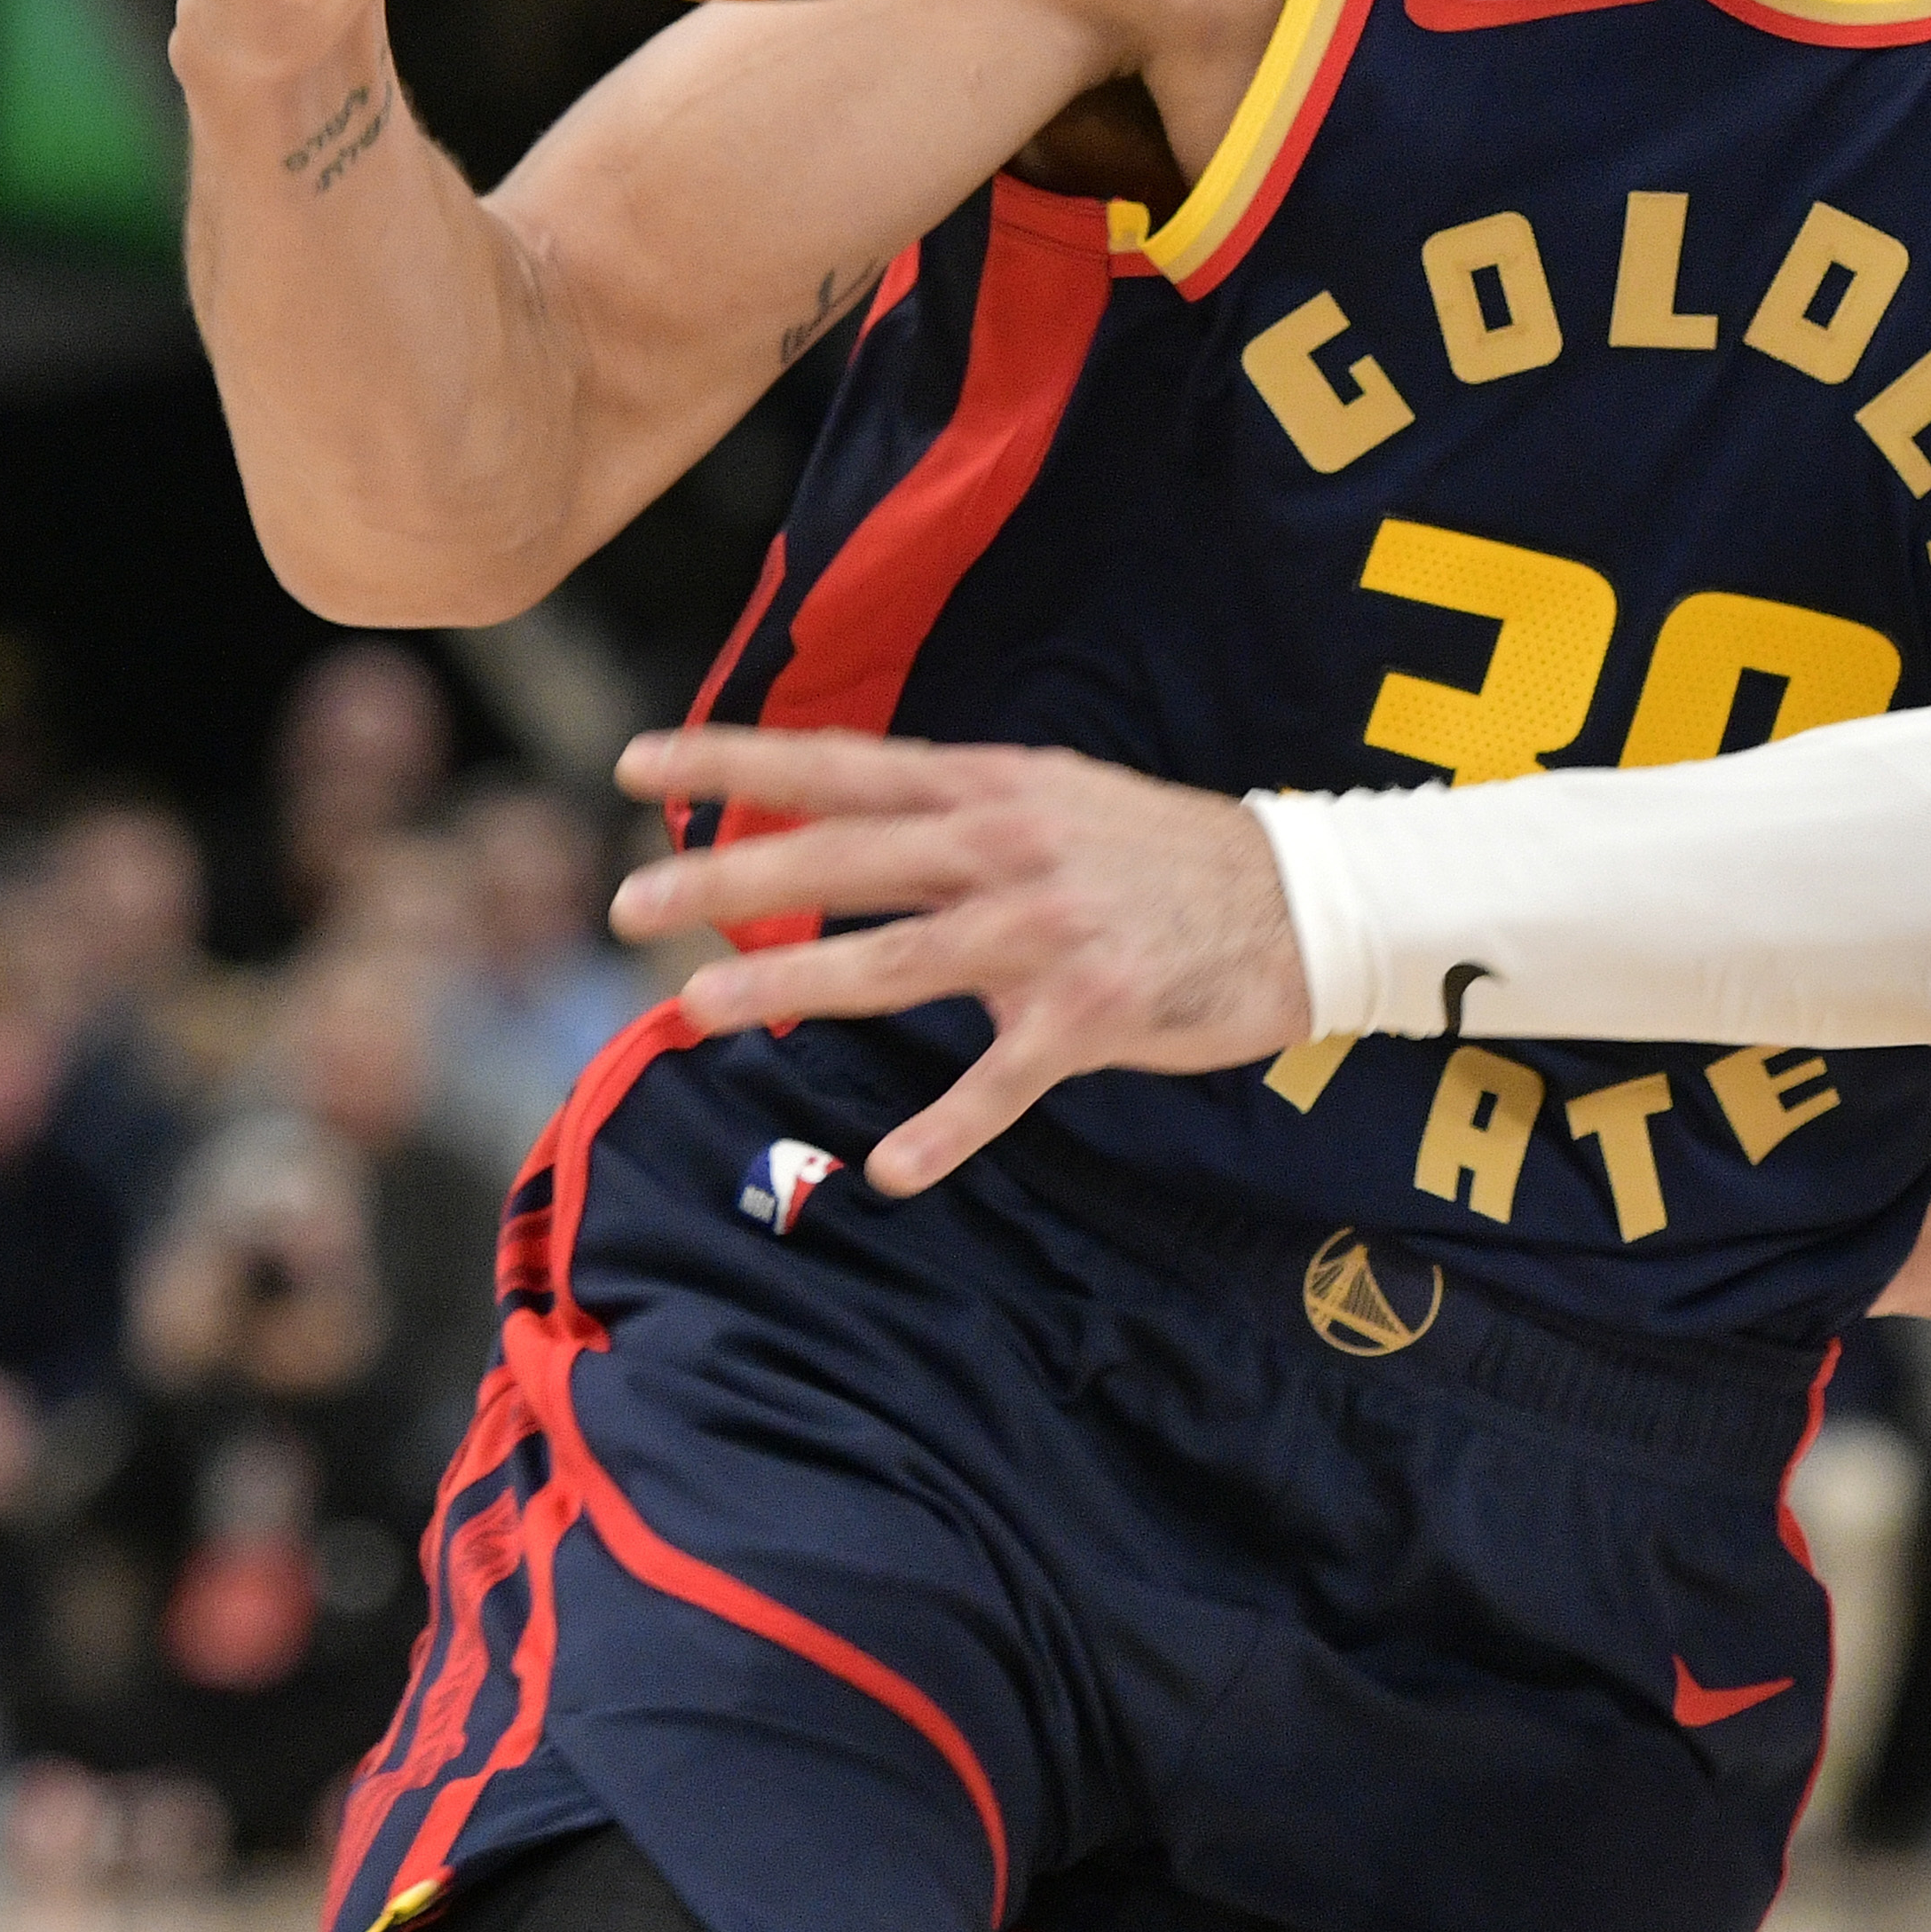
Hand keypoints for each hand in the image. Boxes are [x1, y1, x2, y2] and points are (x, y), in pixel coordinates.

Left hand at [610, 729, 1315, 1193]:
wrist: (1305, 901)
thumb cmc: (1164, 855)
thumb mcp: (1055, 797)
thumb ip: (952, 813)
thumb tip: (843, 825)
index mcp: (990, 788)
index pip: (839, 767)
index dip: (733, 761)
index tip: (634, 762)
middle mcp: (1006, 849)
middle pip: (840, 861)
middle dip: (723, 879)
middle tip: (625, 902)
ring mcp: (1046, 933)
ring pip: (892, 962)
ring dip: (787, 987)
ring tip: (695, 1009)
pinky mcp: (1090, 1014)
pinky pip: (1001, 1083)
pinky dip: (946, 1131)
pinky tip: (891, 1170)